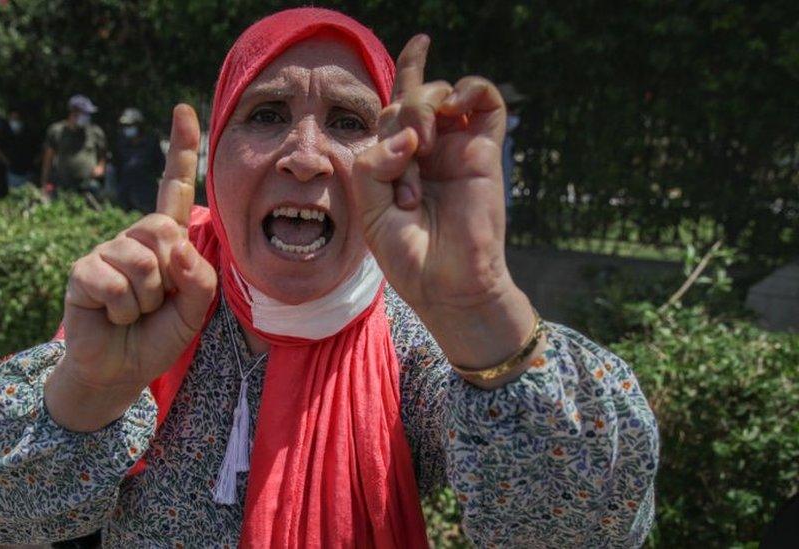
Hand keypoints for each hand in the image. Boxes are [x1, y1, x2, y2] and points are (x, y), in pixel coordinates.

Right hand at [46, 105, 216, 429]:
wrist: (121, 369)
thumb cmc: (158, 335)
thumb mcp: (195, 311)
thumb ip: (200, 278)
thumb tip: (177, 247)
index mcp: (166, 240)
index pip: (173, 188)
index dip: (180, 151)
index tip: (183, 110)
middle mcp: (135, 238)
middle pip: (163, 230)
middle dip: (169, 277)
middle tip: (156, 303)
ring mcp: (106, 251)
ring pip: (141, 262)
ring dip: (146, 300)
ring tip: (134, 312)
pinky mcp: (82, 271)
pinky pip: (112, 282)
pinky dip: (122, 309)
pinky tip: (113, 316)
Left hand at [350, 36, 534, 372]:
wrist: (445, 283)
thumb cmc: (407, 253)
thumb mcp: (369, 208)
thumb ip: (373, 163)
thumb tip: (409, 135)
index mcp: (397, 160)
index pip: (399, 106)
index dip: (409, 70)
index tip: (422, 42)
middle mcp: (428, 149)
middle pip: (409, 98)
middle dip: (399, 115)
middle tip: (404, 160)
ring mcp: (457, 147)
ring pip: (442, 93)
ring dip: (424, 106)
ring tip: (422, 147)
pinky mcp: (485, 150)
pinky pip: (486, 101)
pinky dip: (469, 89)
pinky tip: (452, 108)